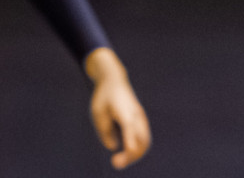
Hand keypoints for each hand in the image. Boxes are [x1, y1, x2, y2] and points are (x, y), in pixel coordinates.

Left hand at [86, 48, 150, 168]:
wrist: (114, 80)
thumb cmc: (104, 96)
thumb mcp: (97, 112)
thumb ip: (104, 131)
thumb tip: (113, 147)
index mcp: (124, 112)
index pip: (130, 130)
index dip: (129, 144)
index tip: (125, 154)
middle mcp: (137, 116)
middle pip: (141, 142)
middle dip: (131, 156)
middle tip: (116, 163)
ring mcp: (142, 118)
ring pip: (145, 142)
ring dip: (135, 154)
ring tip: (119, 160)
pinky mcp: (142, 121)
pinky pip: (144, 139)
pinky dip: (138, 148)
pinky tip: (128, 154)